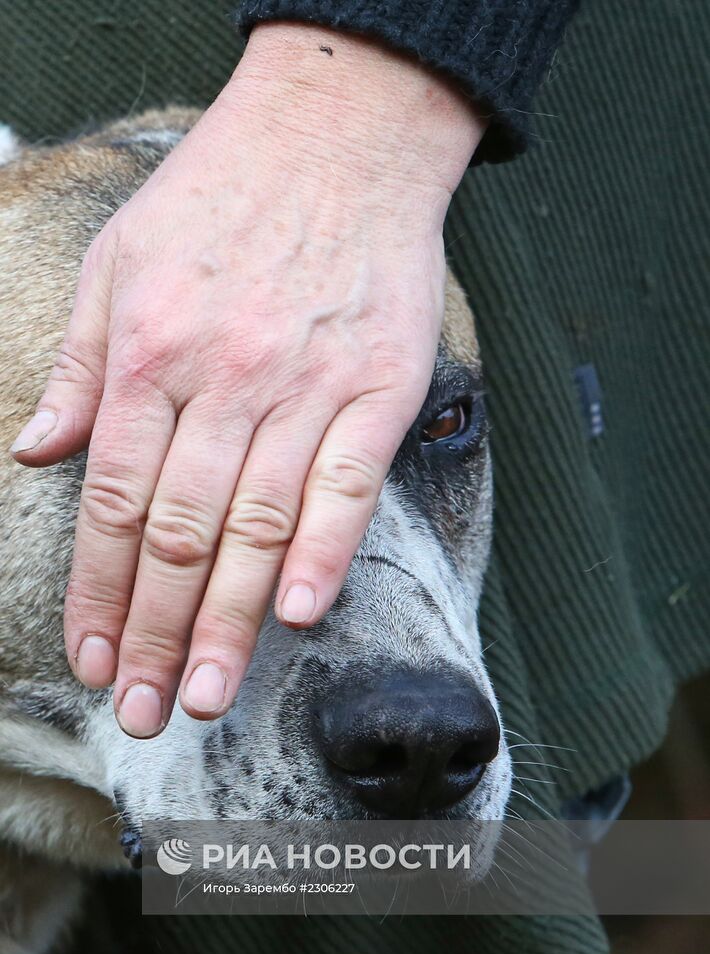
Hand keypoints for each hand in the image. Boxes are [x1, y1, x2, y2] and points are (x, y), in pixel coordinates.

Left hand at [11, 24, 483, 736]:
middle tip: (146, 712)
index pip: (115, 503)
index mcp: (150, 354)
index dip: (102, 594)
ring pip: (256, 525)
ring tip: (209, 696)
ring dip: (228, 621)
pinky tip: (296, 614)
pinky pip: (347, 483)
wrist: (340, 136)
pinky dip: (323, 551)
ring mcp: (304, 384)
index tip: (94, 661)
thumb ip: (80, 365)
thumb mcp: (120, 259)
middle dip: (157, 635)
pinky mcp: (378, 385)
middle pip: (180, 533)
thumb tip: (37, 452)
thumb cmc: (224, 196)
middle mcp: (222, 380)